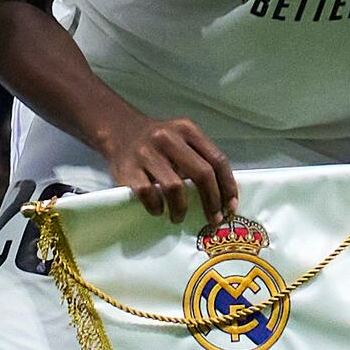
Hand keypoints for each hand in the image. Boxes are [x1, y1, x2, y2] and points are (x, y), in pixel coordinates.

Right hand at [106, 112, 235, 227]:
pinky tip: (158, 210)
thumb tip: (224, 199)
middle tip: (213, 220)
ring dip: (181, 209)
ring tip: (179, 217)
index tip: (230, 207)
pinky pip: (148, 194)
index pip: (217, 160)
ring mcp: (146, 153)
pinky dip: (157, 207)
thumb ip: (201, 159)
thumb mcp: (182, 139)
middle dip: (212, 202)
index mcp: (187, 129)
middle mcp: (168, 138)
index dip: (228, 187)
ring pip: (175, 187)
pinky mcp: (127, 169)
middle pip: (202, 173)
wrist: (119, 130)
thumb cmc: (159, 143)